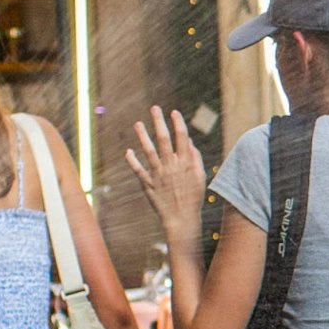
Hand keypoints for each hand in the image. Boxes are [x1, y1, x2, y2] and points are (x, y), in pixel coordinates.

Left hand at [123, 107, 206, 239]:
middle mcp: (171, 166)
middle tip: (154, 108)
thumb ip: (195, 159)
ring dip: (143, 136)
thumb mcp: (200, 178)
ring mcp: (158, 175)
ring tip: (138, 124)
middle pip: (164, 140)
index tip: (174, 112)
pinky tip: (128, 151)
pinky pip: (138, 170)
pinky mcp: (148, 184)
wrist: (182, 219)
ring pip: (149, 151)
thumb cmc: (193, 198)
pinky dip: (132, 160)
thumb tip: (188, 141)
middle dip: (159, 122)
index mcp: (185, 164)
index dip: (178, 123)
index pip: (182, 138)